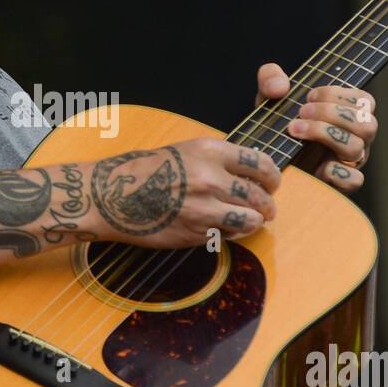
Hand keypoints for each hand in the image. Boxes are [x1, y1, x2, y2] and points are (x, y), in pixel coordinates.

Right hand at [90, 139, 280, 249]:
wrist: (114, 196)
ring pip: (251, 219)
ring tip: (252, 220)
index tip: (273, 182)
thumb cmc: (147, 171)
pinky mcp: (196, 233)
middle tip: (268, 207)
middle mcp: (210, 178)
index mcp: (210, 151)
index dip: (273, 175)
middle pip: (260, 195)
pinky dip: (233, 234)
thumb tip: (252, 172)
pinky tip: (226, 229)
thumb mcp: (186, 150)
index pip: (261, 163)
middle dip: (269, 204)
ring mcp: (204, 208)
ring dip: (255, 221)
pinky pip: (229, 236)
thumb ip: (219, 160)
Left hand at [254, 61, 377, 193]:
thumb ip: (270, 78)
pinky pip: (354, 180)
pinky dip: (336, 171)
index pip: (365, 101)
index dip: (340, 95)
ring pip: (356, 148)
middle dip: (331, 113)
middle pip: (367, 124)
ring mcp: (348, 163)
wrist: (264, 163)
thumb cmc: (275, 126)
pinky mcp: (339, 184)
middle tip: (301, 112)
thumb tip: (281, 87)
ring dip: (326, 134)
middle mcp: (354, 138)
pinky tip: (315, 165)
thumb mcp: (269, 98)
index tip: (308, 95)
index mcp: (348, 115)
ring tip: (295, 129)